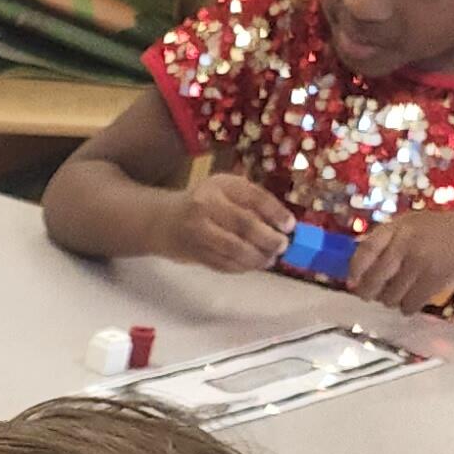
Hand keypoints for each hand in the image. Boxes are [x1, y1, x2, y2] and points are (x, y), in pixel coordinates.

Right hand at [164, 171, 292, 274]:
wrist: (163, 221)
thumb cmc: (203, 202)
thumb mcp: (225, 190)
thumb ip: (250, 201)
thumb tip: (283, 223)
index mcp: (219, 186)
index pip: (253, 197)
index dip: (275, 212)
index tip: (290, 225)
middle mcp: (205, 206)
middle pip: (244, 225)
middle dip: (268, 238)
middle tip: (282, 246)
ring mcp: (197, 232)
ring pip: (234, 249)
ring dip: (257, 257)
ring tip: (270, 259)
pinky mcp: (194, 253)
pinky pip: (222, 264)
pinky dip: (241, 267)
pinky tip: (252, 265)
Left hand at [345, 203, 453, 315]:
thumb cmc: (445, 235)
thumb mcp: (417, 227)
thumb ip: (389, 242)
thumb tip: (355, 271)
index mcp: (400, 225)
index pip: (366, 249)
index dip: (355, 270)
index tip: (352, 283)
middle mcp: (407, 240)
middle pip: (374, 278)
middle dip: (370, 293)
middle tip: (373, 296)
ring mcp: (421, 259)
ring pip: (390, 295)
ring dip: (392, 301)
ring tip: (403, 293)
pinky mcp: (434, 278)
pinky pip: (409, 304)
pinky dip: (409, 307)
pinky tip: (415, 300)